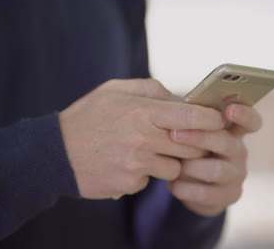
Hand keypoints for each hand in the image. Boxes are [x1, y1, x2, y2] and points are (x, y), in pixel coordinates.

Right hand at [59, 79, 224, 198]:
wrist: (55, 153)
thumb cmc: (88, 116)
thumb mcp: (115, 90)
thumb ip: (151, 89)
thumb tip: (181, 98)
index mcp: (142, 111)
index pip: (193, 115)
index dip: (212, 118)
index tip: (217, 120)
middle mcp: (143, 139)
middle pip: (191, 145)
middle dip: (193, 142)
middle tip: (182, 136)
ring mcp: (137, 165)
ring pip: (175, 167)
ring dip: (168, 160)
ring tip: (144, 149)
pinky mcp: (129, 183)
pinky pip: (152, 180)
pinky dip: (146, 174)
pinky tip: (126, 163)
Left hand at [168, 104, 261, 216]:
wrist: (188, 185)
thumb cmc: (188, 149)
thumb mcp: (189, 131)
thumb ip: (187, 117)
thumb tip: (173, 102)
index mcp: (232, 130)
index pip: (250, 120)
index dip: (244, 114)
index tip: (230, 109)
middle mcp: (239, 151)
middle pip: (227, 142)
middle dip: (200, 138)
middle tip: (175, 134)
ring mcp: (236, 174)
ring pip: (217, 169)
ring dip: (192, 166)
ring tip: (175, 165)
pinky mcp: (229, 195)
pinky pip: (207, 193)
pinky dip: (187, 188)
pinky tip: (173, 185)